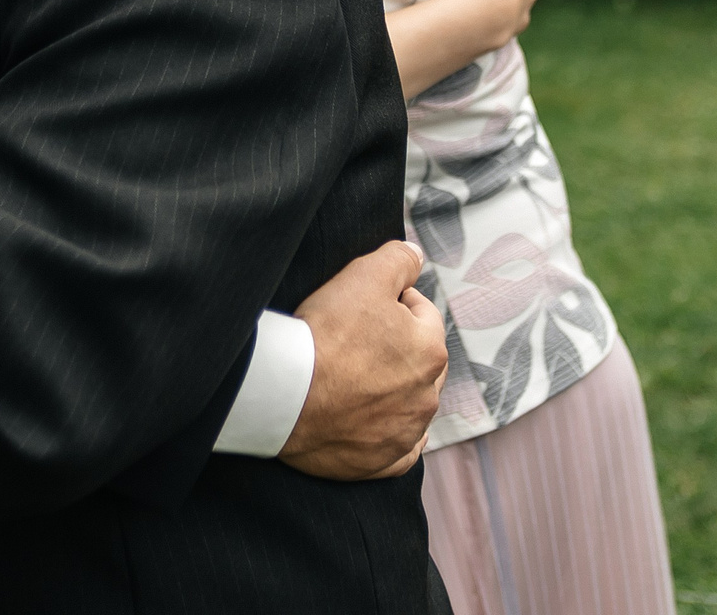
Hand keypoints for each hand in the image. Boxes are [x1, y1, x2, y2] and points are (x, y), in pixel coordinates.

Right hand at [278, 240, 447, 480]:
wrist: (285, 395)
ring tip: (350, 377)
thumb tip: (416, 254)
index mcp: (430, 350)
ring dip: (391, 389)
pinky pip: (398, 449)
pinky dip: (386, 433)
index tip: (360, 306)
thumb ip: (398, 258)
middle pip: (417, 360)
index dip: (391, 302)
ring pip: (409, 403)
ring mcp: (406, 433)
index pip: (421, 313)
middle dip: (396, 347)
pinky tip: (367, 421)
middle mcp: (428, 396)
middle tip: (353, 339)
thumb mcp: (362, 276)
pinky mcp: (383, 462)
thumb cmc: (324, 334)